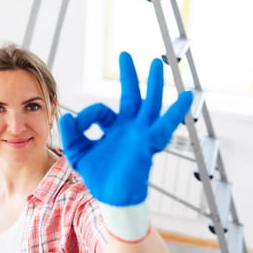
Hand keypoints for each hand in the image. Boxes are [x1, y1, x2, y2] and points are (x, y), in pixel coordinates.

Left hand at [59, 52, 192, 205]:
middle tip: (124, 55)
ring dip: (154, 84)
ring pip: (150, 104)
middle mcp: (128, 128)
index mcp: (112, 129)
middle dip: (128, 75)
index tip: (76, 125)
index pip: (100, 110)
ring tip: (158, 64)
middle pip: (131, 96)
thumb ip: (72, 134)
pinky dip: (176, 111)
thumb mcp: (79, 153)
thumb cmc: (99, 177)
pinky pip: (165, 125)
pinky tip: (187, 96)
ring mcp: (140, 134)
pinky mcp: (148, 143)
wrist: (113, 198)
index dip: (86, 116)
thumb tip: (66, 115)